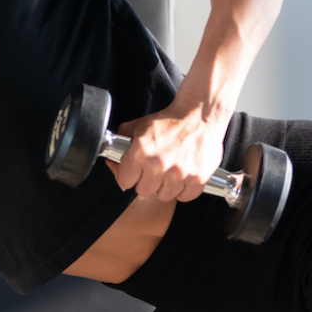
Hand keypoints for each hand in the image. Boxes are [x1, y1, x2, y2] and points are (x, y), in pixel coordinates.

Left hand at [106, 99, 227, 202]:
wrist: (200, 114)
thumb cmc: (170, 120)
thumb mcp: (140, 125)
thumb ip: (122, 141)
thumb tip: (111, 158)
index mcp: (141, 151)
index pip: (124, 181)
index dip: (127, 177)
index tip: (133, 174)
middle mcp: (159, 164)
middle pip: (143, 191)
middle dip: (146, 182)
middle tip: (153, 171)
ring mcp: (179, 173)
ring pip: (164, 196)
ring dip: (165, 187)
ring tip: (169, 172)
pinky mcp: (198, 178)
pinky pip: (185, 197)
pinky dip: (184, 190)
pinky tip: (182, 177)